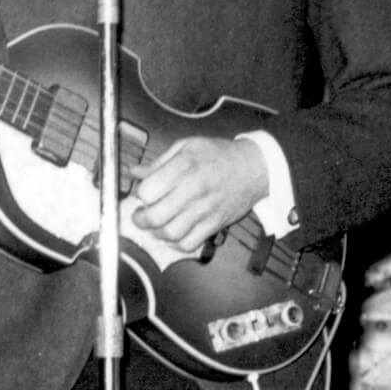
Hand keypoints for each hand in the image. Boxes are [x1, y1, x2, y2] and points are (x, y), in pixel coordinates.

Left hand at [130, 136, 268, 254]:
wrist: (256, 166)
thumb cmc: (220, 155)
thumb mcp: (188, 146)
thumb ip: (159, 161)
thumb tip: (134, 172)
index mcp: (184, 166)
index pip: (148, 190)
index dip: (140, 194)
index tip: (144, 193)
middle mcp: (194, 189)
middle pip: (155, 216)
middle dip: (140, 219)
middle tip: (140, 216)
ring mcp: (206, 209)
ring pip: (170, 234)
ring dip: (157, 232)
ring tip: (158, 224)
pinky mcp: (215, 224)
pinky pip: (188, 244)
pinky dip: (176, 243)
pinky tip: (176, 232)